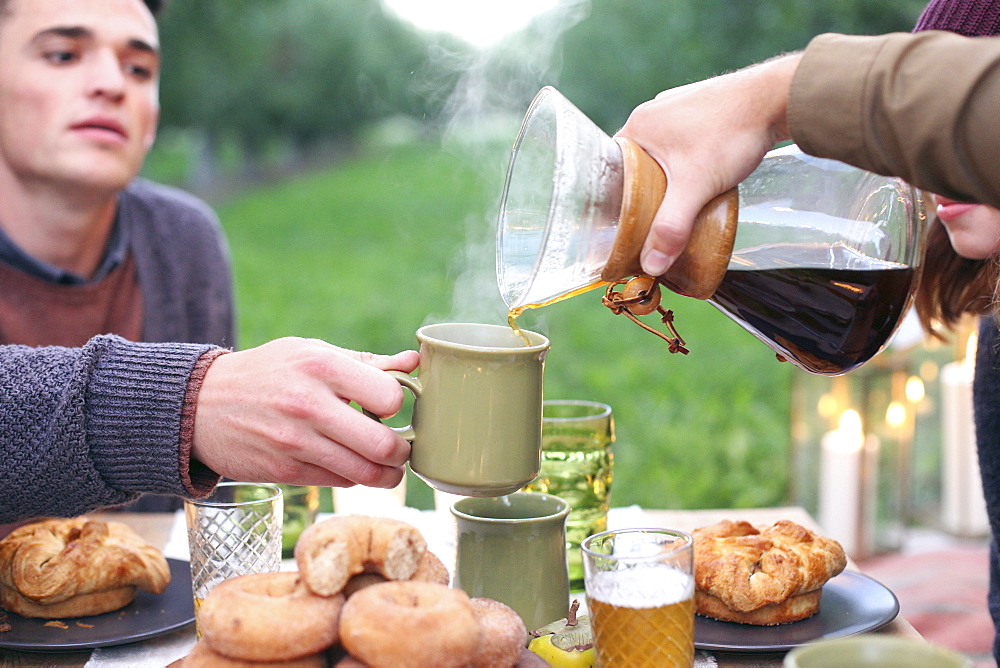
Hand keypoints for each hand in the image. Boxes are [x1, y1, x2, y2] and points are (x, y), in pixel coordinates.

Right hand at [191, 337, 419, 488]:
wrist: (199, 405)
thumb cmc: (267, 372)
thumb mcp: (311, 351)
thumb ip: (366, 361)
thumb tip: (414, 362)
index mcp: (322, 366)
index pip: (389, 396)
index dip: (398, 404)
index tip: (388, 406)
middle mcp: (309, 405)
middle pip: (384, 445)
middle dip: (402, 451)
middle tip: (400, 446)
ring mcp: (296, 442)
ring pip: (365, 474)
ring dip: (387, 474)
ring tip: (387, 464)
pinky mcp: (286, 470)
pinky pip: (340, 482)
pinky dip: (354, 477)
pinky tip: (352, 464)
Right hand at [615, 53, 800, 275]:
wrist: (777, 97)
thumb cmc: (731, 134)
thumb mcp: (695, 187)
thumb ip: (671, 227)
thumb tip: (651, 265)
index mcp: (638, 125)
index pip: (613, 169)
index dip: (617, 197)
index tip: (626, 221)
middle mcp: (653, 112)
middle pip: (637, 162)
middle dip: (645, 190)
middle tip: (655, 218)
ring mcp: (677, 106)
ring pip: (662, 152)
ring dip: (669, 176)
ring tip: (680, 200)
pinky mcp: (701, 107)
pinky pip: (683, 140)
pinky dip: (688, 160)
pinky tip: (702, 174)